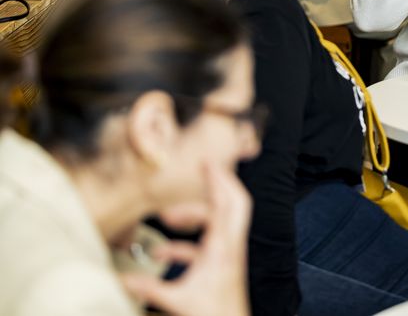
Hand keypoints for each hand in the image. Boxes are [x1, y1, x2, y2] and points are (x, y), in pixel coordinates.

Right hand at [121, 165, 251, 315]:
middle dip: (221, 183)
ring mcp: (229, 254)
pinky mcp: (222, 265)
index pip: (225, 203)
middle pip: (236, 203)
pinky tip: (161, 253)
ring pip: (220, 221)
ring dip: (195, 214)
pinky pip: (206, 244)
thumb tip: (119, 278)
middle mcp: (230, 246)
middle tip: (204, 169)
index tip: (207, 160)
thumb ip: (148, 287)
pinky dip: (185, 243)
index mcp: (222, 248)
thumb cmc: (213, 314)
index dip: (217, 179)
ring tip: (168, 218)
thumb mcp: (177, 300)